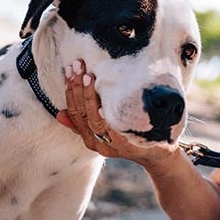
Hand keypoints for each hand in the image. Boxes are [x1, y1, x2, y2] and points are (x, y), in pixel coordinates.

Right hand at [57, 59, 177, 167]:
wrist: (159, 154)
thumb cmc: (132, 136)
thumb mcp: (107, 130)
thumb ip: (86, 122)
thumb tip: (60, 114)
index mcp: (90, 139)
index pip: (74, 113)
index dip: (69, 91)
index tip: (68, 70)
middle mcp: (98, 144)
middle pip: (82, 114)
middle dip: (77, 88)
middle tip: (77, 66)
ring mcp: (112, 146)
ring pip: (94, 121)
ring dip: (90, 97)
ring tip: (89, 77)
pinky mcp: (127, 146)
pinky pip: (114, 131)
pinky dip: (106, 117)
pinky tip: (102, 105)